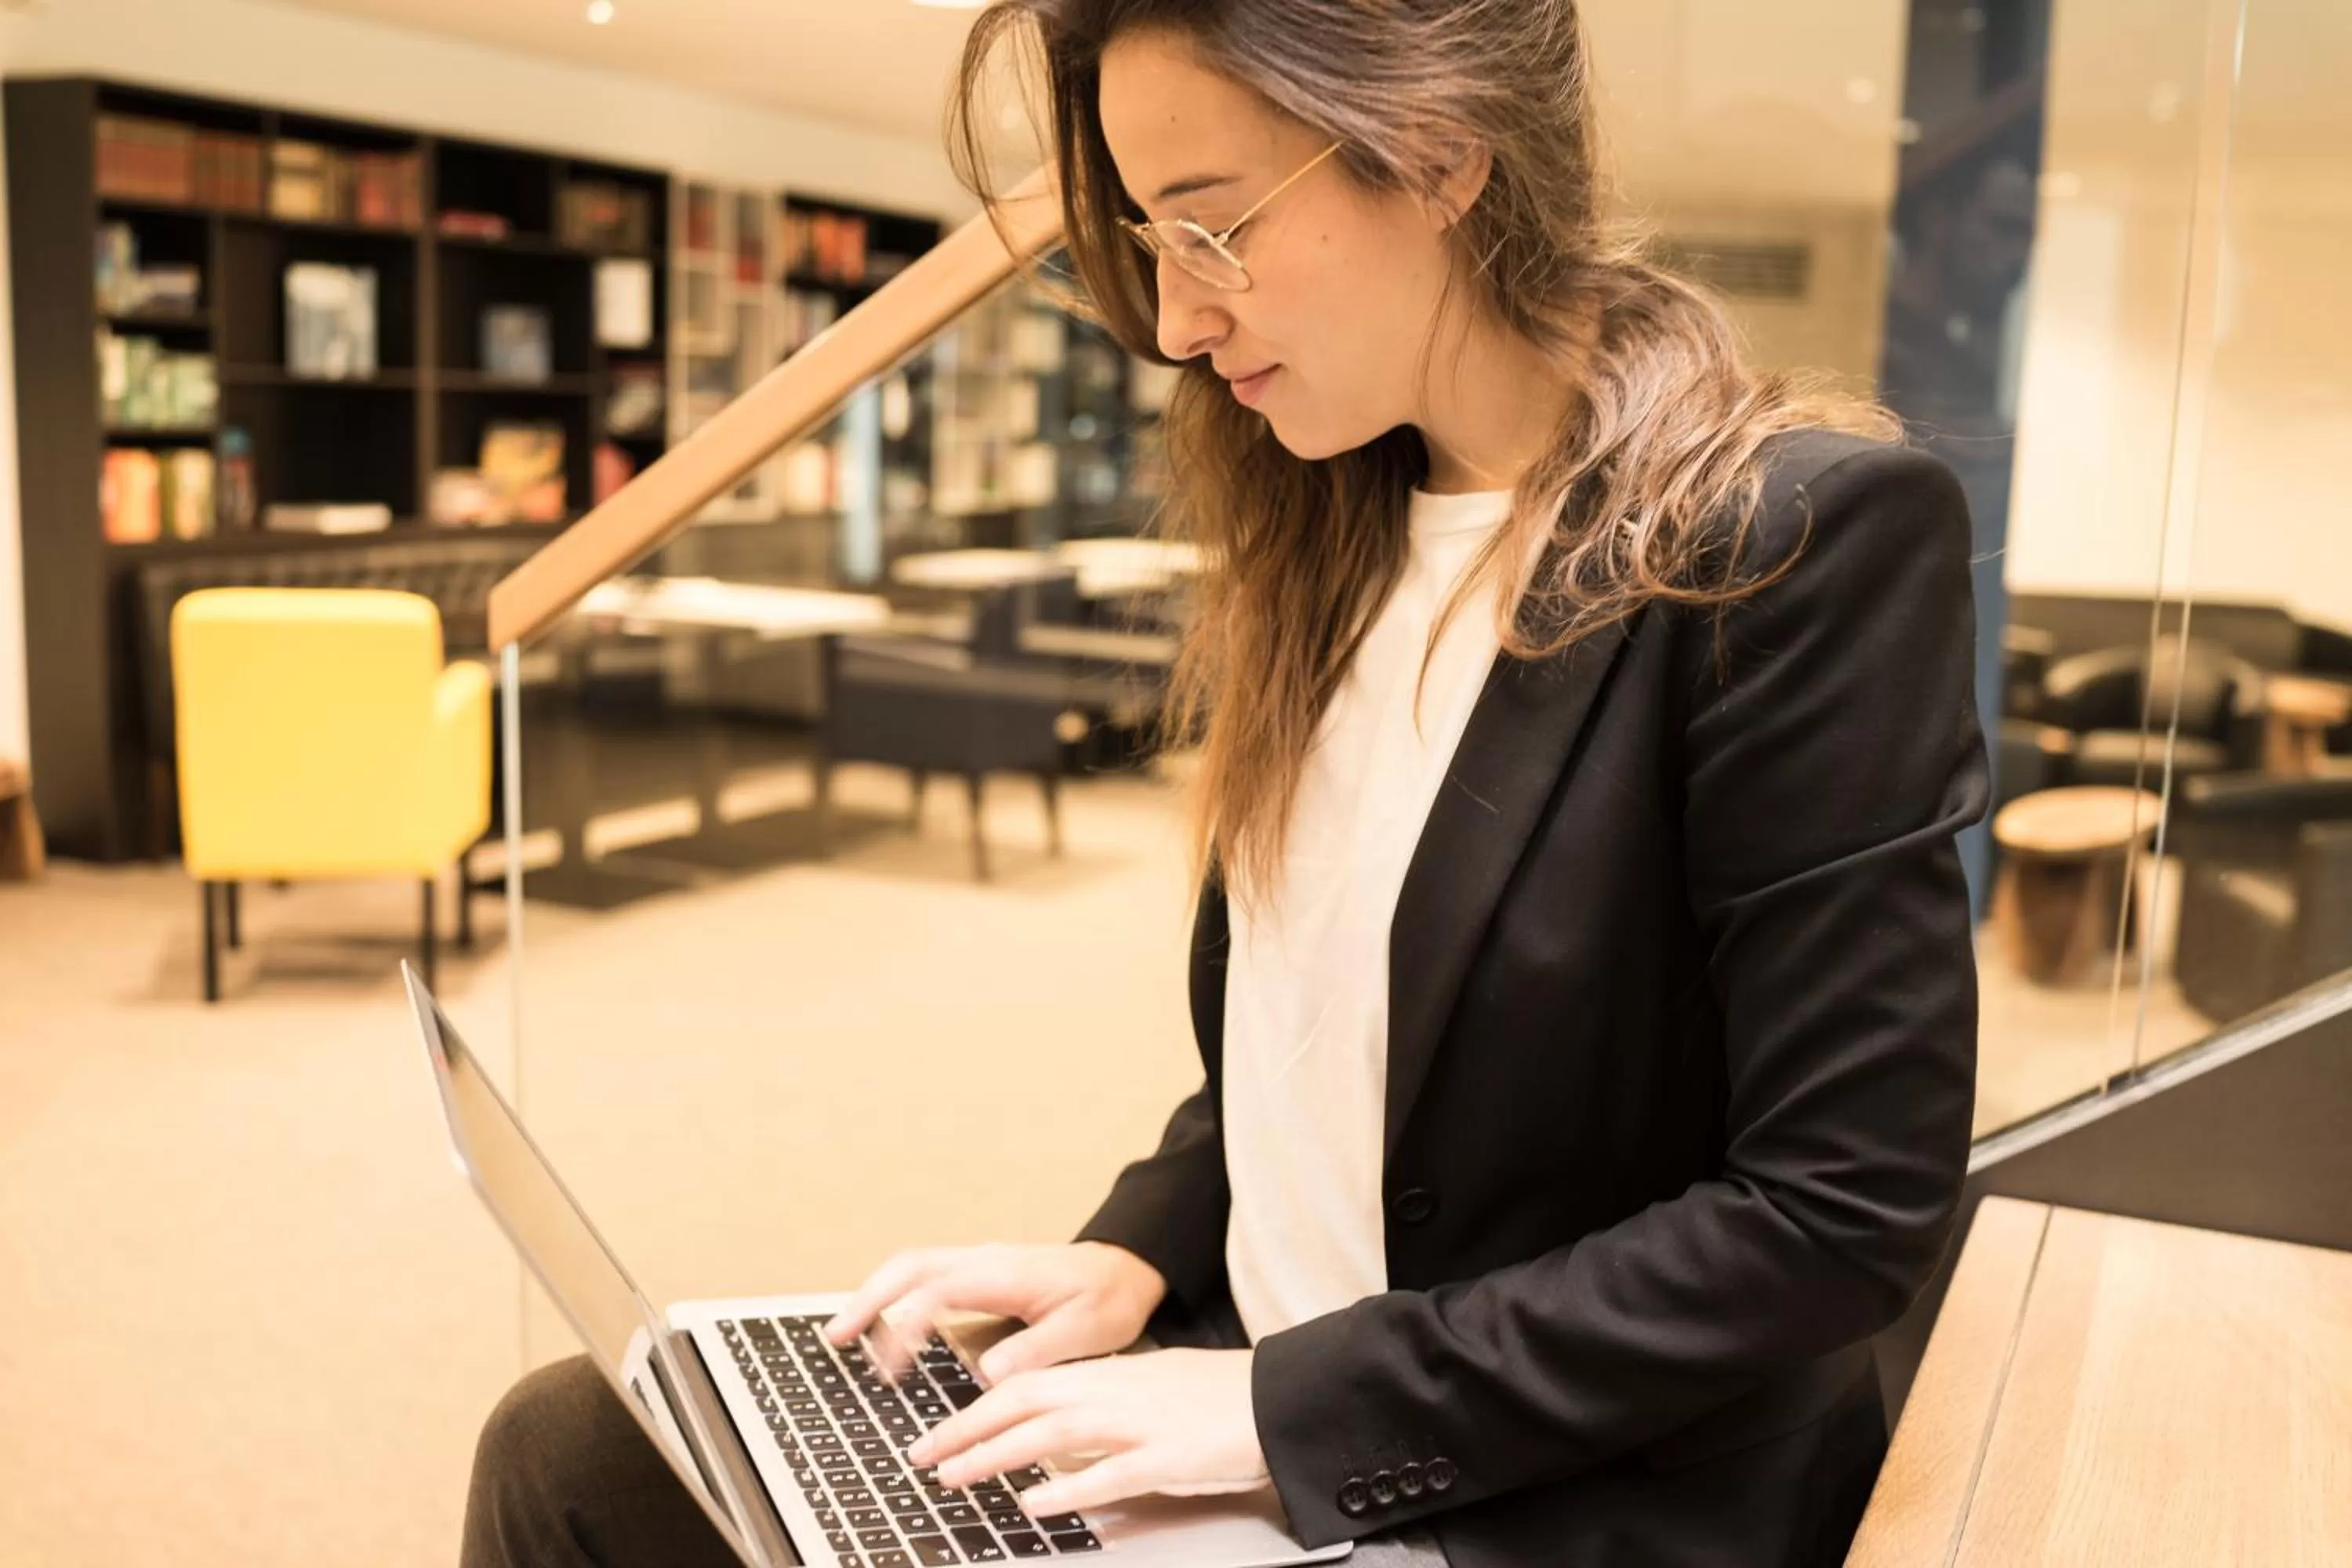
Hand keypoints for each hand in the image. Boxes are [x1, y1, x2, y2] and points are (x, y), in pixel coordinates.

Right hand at [823, 1242, 1166, 1382]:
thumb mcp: (1085, 1331)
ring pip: (912, 1266)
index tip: (892, 1364)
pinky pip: (925, 1275)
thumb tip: (987, 1374)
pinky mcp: (979, 1272)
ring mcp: (979, 1262)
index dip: (909, 1324)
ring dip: (875, 1294)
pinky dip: (895, 1294)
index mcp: (1006, 1274)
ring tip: (844, 1334)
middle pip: (911, 1266)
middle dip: (869, 1298)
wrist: (1128, 1267)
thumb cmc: (1109, 1299)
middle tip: (837, 1337)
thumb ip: (1036, 1350)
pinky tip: (883, 1325)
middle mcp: (984, 1261)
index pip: (940, 1290)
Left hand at [909, 1348, 1266, 1516]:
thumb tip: (1052, 1436)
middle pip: (1026, 1401)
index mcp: (1111, 1376)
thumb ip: (1100, 1410)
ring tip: (955, 1477)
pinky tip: (1036, 1503)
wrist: (1281, 1399)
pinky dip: (1068, 1487)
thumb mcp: (1149, 1393)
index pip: (1027, 1384)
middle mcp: (1117, 1391)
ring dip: (997, 1454)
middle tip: (921, 1457)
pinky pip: (1111, 1473)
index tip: (936, 1433)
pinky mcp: (1170, 1457)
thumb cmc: (1219, 1399)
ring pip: (1054, 1431)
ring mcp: (1141, 1423)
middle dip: (966, 1428)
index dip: (976, 1408)